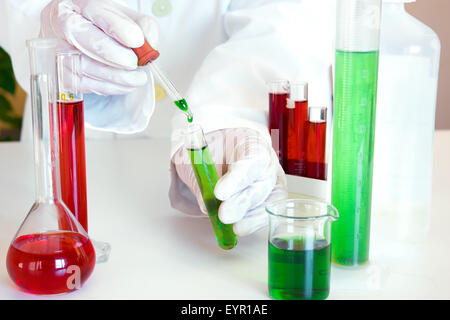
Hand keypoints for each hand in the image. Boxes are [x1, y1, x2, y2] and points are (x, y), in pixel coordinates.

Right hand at [40, 0, 158, 94]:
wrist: (83, 37)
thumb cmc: (104, 26)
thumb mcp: (127, 18)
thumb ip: (143, 26)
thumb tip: (150, 44)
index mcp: (79, 3)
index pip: (94, 11)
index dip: (117, 28)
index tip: (136, 40)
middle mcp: (61, 23)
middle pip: (82, 38)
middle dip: (113, 54)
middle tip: (134, 63)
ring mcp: (58, 50)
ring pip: (84, 65)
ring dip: (116, 76)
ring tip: (137, 77)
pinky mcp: (62, 74)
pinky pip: (85, 84)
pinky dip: (110, 87)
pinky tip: (124, 84)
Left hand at [172, 128, 286, 235]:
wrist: (220, 151)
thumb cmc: (213, 151)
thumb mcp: (200, 158)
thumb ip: (203, 179)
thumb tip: (206, 205)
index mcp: (250, 142)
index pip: (251, 159)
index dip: (237, 178)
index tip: (219, 193)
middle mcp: (267, 161)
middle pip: (261, 182)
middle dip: (243, 202)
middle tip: (224, 215)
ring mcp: (272, 180)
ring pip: (269, 199)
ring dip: (251, 216)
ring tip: (234, 227)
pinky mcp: (271, 198)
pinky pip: (267, 212)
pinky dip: (254, 222)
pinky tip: (241, 228)